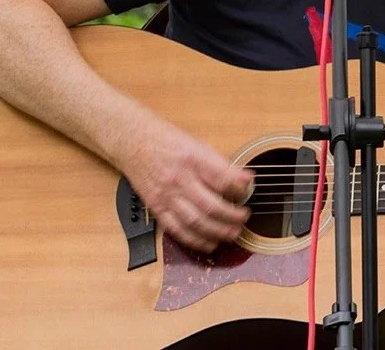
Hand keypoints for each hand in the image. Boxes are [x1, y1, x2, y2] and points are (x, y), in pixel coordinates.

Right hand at [122, 119, 254, 254]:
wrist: (134, 142)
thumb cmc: (168, 141)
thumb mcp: (197, 143)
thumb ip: (218, 163)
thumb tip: (243, 179)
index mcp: (192, 159)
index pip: (221, 178)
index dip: (239, 187)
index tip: (250, 188)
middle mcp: (179, 179)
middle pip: (210, 205)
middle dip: (232, 216)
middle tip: (244, 218)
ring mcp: (167, 196)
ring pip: (195, 222)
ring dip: (217, 232)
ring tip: (233, 233)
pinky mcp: (157, 208)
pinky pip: (177, 230)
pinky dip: (195, 240)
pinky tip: (210, 243)